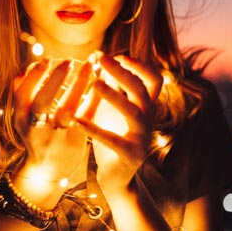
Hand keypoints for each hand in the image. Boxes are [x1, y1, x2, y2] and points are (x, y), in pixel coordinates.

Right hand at [13, 59, 92, 180]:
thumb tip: (25, 68)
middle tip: (68, 61)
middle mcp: (36, 130)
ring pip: (67, 110)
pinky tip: (101, 82)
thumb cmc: (37, 135)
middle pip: (42, 103)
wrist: (47, 170)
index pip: (22, 95)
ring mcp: (56, 137)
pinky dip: (94, 98)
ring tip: (89, 66)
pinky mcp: (75, 142)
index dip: (34, 76)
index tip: (47, 60)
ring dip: (79, 86)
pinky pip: (86, 117)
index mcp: (21, 120)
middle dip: (54, 80)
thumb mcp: (23, 118)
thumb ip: (22, 94)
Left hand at [76, 54, 162, 190]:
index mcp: (146, 106)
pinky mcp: (130, 154)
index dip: (140, 65)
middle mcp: (148, 119)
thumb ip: (112, 86)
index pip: (154, 79)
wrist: (117, 175)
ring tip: (94, 83)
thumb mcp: (113, 108)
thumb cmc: (113, 135)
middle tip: (101, 58)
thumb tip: (103, 58)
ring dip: (113, 95)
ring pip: (132, 111)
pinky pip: (112, 139)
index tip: (119, 55)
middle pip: (141, 89)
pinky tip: (77, 120)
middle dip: (121, 72)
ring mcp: (142, 137)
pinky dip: (94, 129)